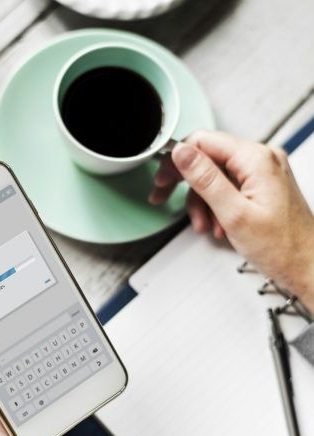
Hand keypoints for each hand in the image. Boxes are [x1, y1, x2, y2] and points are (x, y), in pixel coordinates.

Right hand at [149, 129, 313, 309]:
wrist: (307, 267)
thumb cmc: (282, 247)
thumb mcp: (234, 213)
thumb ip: (205, 179)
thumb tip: (182, 152)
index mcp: (256, 159)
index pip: (204, 141)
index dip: (177, 159)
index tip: (162, 178)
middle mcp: (262, 159)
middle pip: (208, 158)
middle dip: (185, 182)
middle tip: (163, 195)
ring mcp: (263, 173)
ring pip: (215, 176)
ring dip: (202, 201)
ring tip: (203, 225)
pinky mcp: (262, 186)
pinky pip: (228, 187)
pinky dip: (216, 205)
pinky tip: (217, 225)